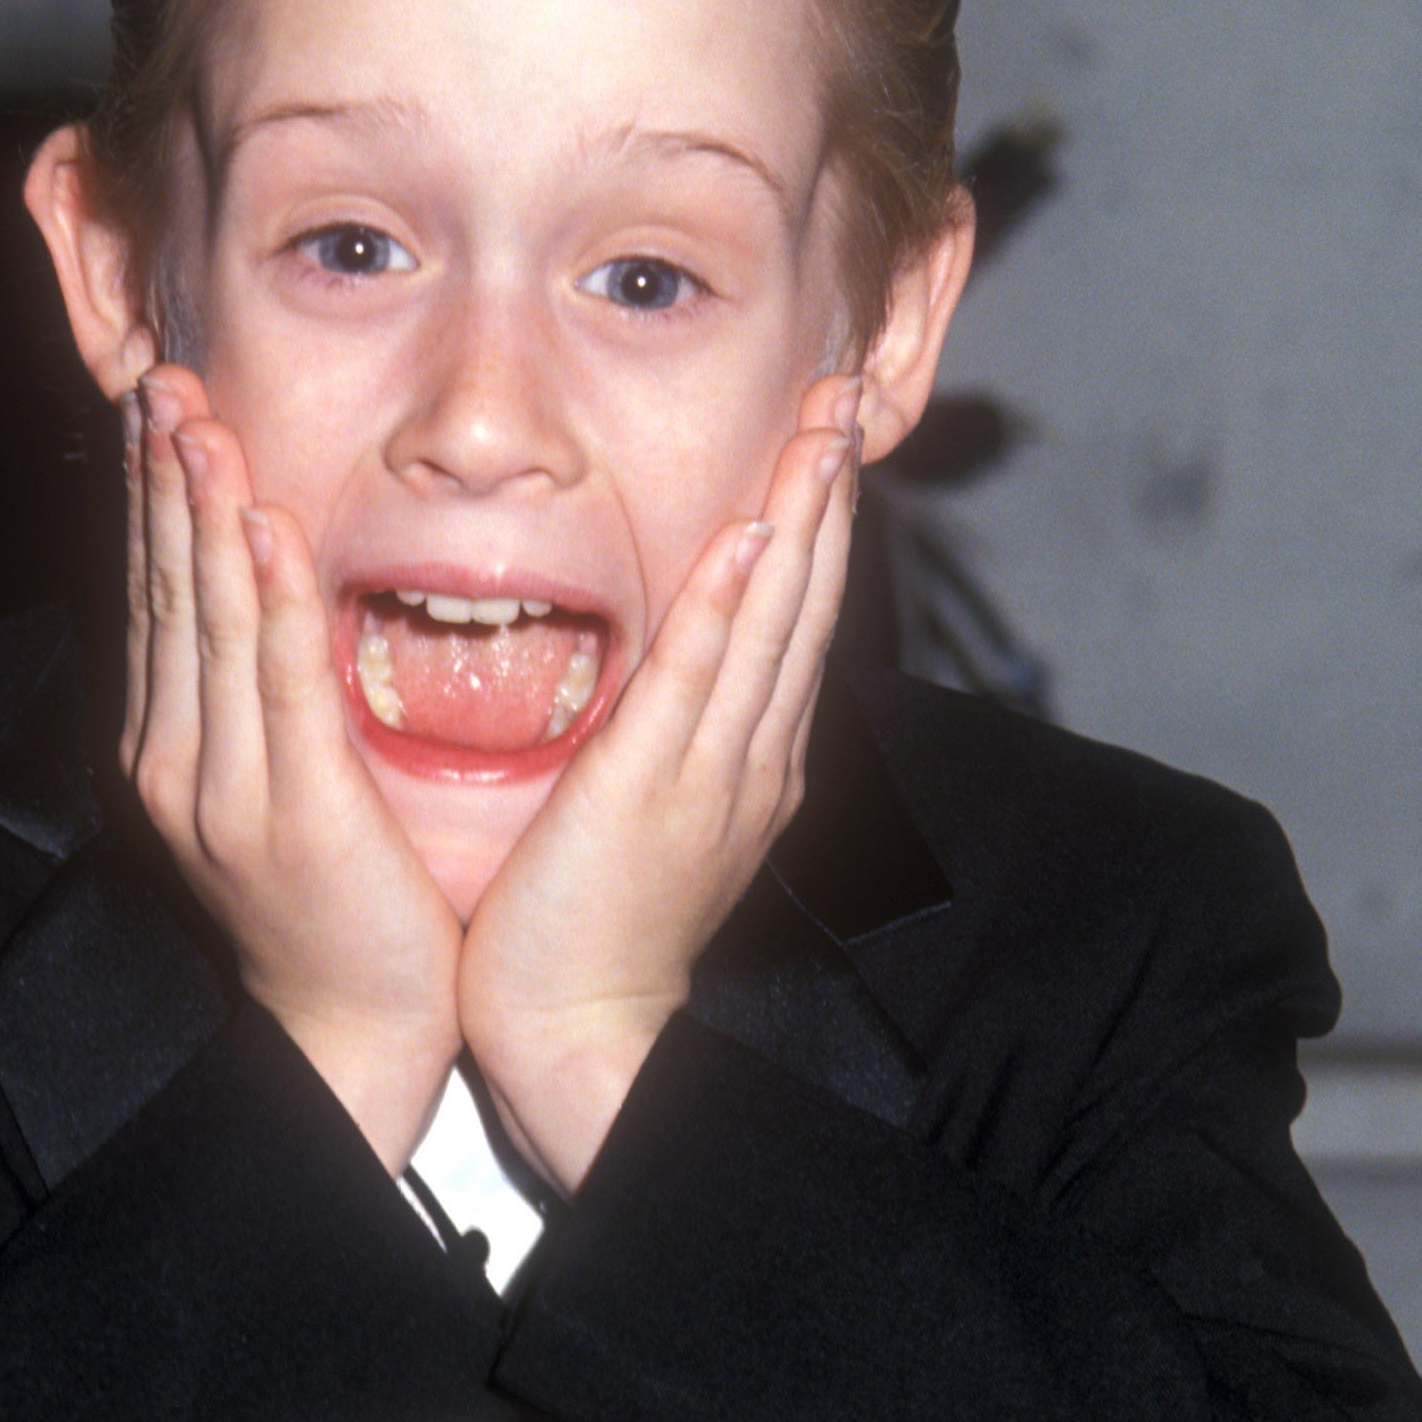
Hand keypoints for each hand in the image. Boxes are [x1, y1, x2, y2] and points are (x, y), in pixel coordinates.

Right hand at [126, 367, 460, 1170]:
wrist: (352, 1028)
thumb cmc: (331, 898)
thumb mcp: (271, 782)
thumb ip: (253, 692)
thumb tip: (257, 587)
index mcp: (170, 746)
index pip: (155, 596)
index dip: (153, 497)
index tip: (155, 408)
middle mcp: (177, 758)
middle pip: (166, 591)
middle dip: (162, 480)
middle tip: (159, 377)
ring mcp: (225, 788)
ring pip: (210, 622)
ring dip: (203, 513)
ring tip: (197, 420)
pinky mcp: (294, 812)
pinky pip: (280, 685)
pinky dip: (270, 601)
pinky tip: (267, 530)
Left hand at [457, 375, 862, 1194]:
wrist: (577, 1031)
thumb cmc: (592, 924)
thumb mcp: (649, 811)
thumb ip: (669, 734)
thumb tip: (671, 665)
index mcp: (749, 758)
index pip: (791, 615)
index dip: (814, 519)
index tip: (823, 435)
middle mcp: (752, 754)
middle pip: (803, 599)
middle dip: (827, 489)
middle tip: (844, 390)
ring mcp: (714, 770)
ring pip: (772, 621)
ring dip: (800, 517)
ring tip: (823, 426)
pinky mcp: (654, 788)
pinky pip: (701, 680)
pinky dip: (733, 605)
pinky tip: (756, 535)